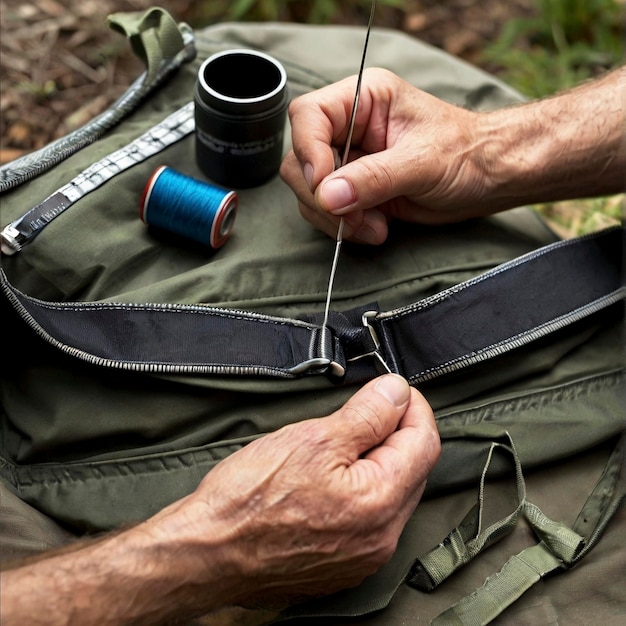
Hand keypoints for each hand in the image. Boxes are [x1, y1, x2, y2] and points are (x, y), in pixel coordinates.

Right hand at [2, 375, 438, 624]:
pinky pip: (370, 520)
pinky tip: (333, 478)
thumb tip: (398, 390)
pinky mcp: (343, 567)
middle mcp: (382, 538)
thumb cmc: (251, 497)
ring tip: (345, 441)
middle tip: (369, 407)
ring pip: (392, 495)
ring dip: (380, 461)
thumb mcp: (314, 438)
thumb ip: (368, 414)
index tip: (394, 389)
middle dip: (397, 433)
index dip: (414, 406)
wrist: (206, 554)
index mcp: (380, 502)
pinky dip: (363, 490)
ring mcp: (363, 557)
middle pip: (412, 470)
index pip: (424, 442)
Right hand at [280, 68, 489, 243]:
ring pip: (311, 191)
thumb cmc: (468, 154)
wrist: (490, 179)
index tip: (324, 184)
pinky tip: (376, 228)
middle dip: (323, 195)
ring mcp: (350, 161)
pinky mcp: (355, 191)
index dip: (307, 150)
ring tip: (373, 225)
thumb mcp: (422, 162)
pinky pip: (328, 212)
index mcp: (363, 99)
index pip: (308, 116)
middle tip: (353, 215)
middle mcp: (349, 127)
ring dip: (335, 218)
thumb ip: (373, 178)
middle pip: (301, 159)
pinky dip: (345, 227)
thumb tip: (327, 196)